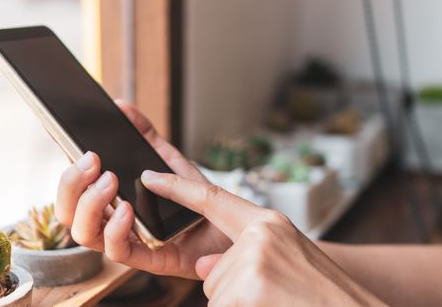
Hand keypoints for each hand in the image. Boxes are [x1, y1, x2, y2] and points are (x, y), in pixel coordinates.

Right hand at [55, 100, 230, 278]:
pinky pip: (117, 251)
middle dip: (71, 184)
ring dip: (90, 204)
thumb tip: (122, 106)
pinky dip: (116, 229)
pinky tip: (127, 208)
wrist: (228, 223)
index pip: (75, 191)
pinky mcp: (146, 259)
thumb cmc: (196, 196)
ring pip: (84, 233)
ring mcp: (127, 240)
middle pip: (69, 212)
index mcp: (112, 199)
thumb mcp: (169, 159)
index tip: (76, 148)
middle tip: (91, 160)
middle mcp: (112, 220)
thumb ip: (145, 134)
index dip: (68, 173)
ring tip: (109, 180)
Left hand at [140, 171, 384, 305]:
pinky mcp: (248, 289)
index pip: (212, 198)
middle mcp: (259, 236)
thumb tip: (202, 267)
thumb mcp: (285, 259)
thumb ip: (244, 255)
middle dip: (230, 290)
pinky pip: (220, 306)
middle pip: (211, 270)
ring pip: (216, 292)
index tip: (150, 177)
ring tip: (274, 303)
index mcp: (267, 223)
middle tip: (271, 294)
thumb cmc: (320, 291)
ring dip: (239, 304)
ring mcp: (254, 262)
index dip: (176, 187)